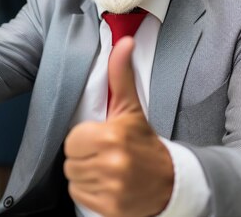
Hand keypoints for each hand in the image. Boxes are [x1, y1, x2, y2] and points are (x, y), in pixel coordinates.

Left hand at [64, 37, 173, 216]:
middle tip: (106, 154)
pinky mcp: (111, 209)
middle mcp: (113, 164)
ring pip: (73, 179)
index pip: (72, 140)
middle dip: (84, 157)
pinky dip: (90, 193)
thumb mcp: (131, 108)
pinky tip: (108, 186)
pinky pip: (79, 197)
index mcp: (113, 136)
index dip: (85, 139)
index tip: (103, 139)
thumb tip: (123, 41)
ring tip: (107, 169)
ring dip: (86, 174)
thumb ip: (121, 75)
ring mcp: (112, 190)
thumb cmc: (144, 142)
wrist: (170, 182)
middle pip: (70, 161)